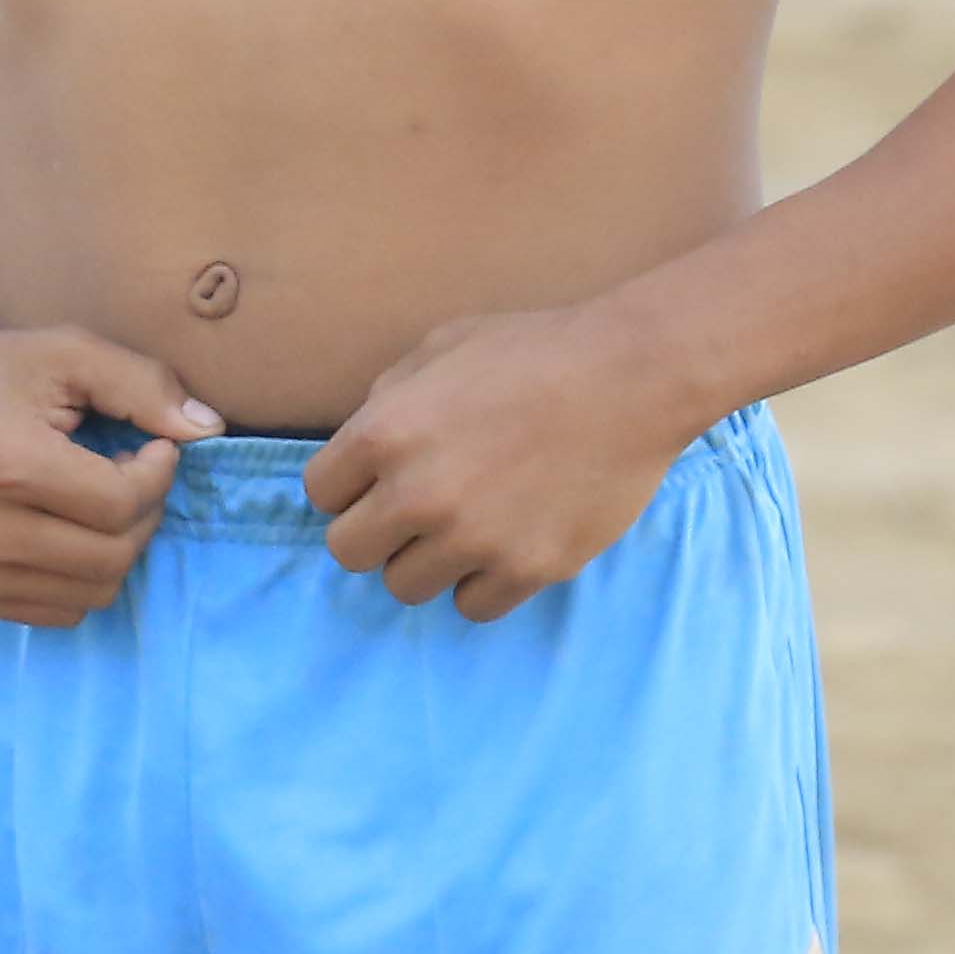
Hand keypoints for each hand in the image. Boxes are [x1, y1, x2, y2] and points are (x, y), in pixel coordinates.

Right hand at [0, 321, 216, 629]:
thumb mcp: (67, 353)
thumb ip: (145, 385)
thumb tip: (210, 432)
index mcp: (9, 468)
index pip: (123, 504)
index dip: (157, 472)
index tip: (149, 444)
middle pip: (115, 556)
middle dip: (142, 512)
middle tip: (128, 471)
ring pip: (93, 593)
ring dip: (115, 548)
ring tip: (96, 499)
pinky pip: (59, 611)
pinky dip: (80, 576)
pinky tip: (64, 528)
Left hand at [303, 304, 702, 620]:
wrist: (634, 375)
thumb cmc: (536, 349)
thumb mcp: (444, 346)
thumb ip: (390, 395)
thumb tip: (363, 446)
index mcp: (386, 432)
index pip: (320, 494)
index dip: (347, 485)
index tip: (378, 478)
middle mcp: (419, 494)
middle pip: (349, 553)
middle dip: (376, 530)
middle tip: (418, 508)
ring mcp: (473, 539)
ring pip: (406, 586)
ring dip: (427, 559)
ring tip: (467, 524)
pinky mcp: (527, 570)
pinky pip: (472, 607)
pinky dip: (482, 582)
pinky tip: (504, 544)